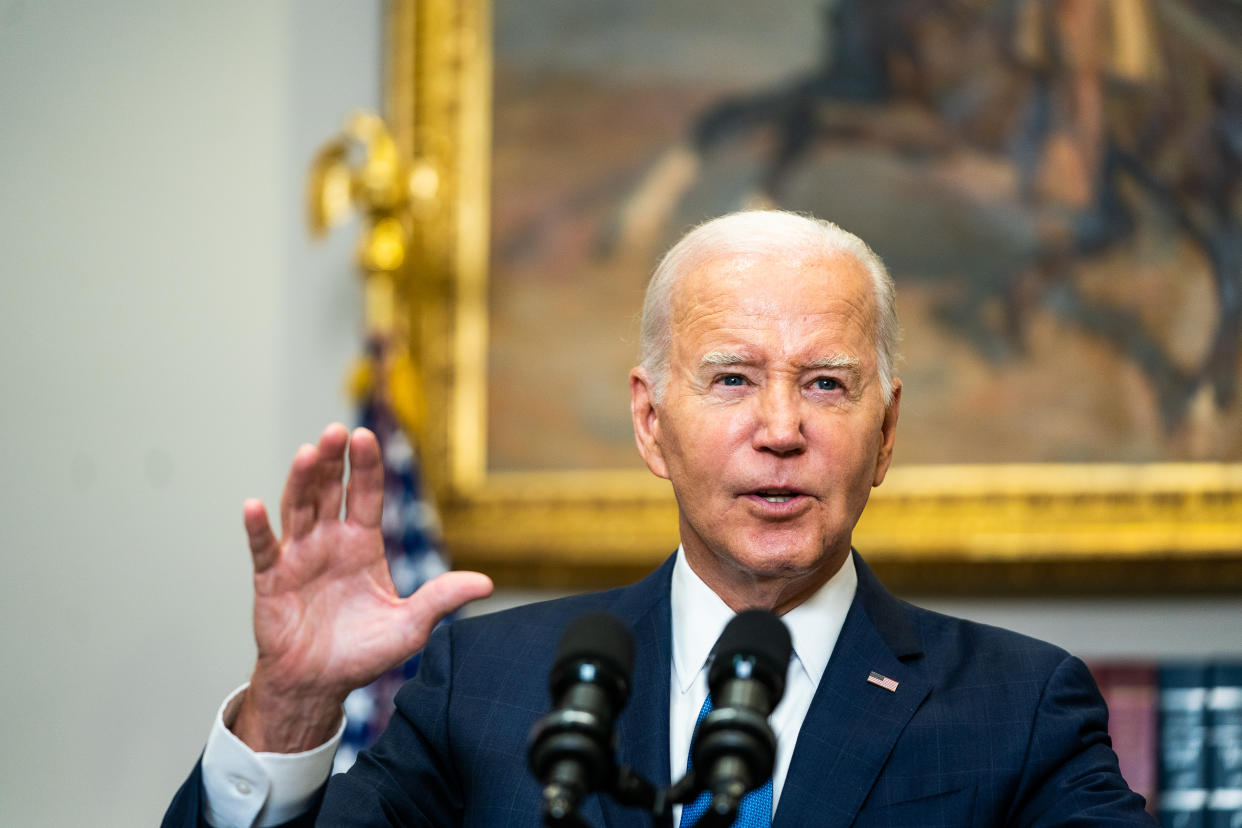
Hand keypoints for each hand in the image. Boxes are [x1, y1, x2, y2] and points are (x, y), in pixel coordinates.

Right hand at [230, 424, 492, 752]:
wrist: (320, 684)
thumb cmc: (362, 652)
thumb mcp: (410, 626)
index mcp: (363, 544)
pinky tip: (254, 506)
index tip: (366, 437)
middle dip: (332, 461)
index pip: (365, 495)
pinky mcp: (271, 579)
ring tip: (306, 453)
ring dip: (300, 480)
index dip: (365, 467)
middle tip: (336, 431)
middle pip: (329, 490)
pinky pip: (264, 549)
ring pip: (297, 508)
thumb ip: (441, 599)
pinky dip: (257, 528)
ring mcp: (298, 556)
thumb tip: (487, 584)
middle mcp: (329, 541)